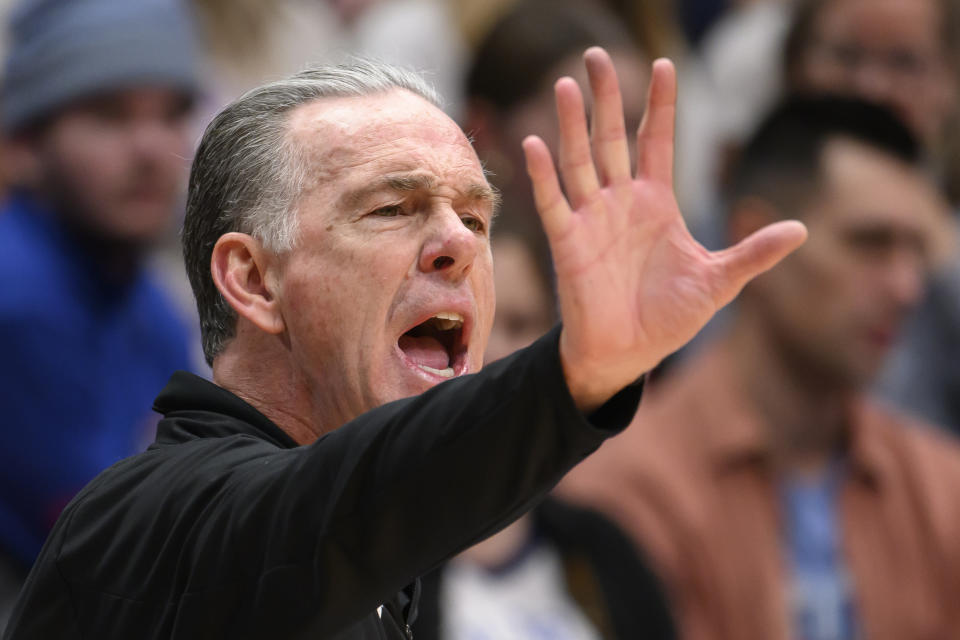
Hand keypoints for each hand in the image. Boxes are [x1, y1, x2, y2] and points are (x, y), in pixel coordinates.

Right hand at [523, 48, 806, 411]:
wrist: (628, 354)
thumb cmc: (668, 318)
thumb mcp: (718, 281)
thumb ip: (753, 253)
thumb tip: (801, 229)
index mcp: (657, 203)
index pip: (657, 141)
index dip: (659, 105)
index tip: (664, 64)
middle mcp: (621, 202)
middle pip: (611, 138)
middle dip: (605, 97)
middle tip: (595, 55)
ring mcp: (591, 219)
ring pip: (579, 161)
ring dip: (572, 125)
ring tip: (566, 84)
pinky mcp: (567, 243)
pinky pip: (552, 202)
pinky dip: (542, 175)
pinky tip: (534, 142)